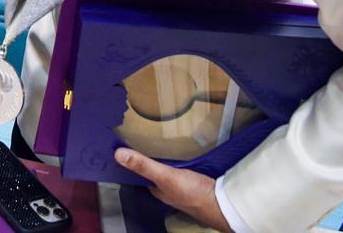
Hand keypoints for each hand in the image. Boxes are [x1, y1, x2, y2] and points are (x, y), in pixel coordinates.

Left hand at [115, 149, 230, 232]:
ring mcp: (184, 187)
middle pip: (156, 171)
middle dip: (152, 157)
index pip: (141, 174)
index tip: (128, 144)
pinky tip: (185, 151)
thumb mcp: (165, 176)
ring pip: (170, 170)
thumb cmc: (193, 193)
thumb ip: (143, 166)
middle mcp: (169, 190)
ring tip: (163, 139)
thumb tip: (118, 154)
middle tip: (146, 137)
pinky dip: (183, 160)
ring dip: (167, 158)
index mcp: (158, 190)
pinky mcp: (198, 182)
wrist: (224, 204)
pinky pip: (186, 168)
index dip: (135, 160)